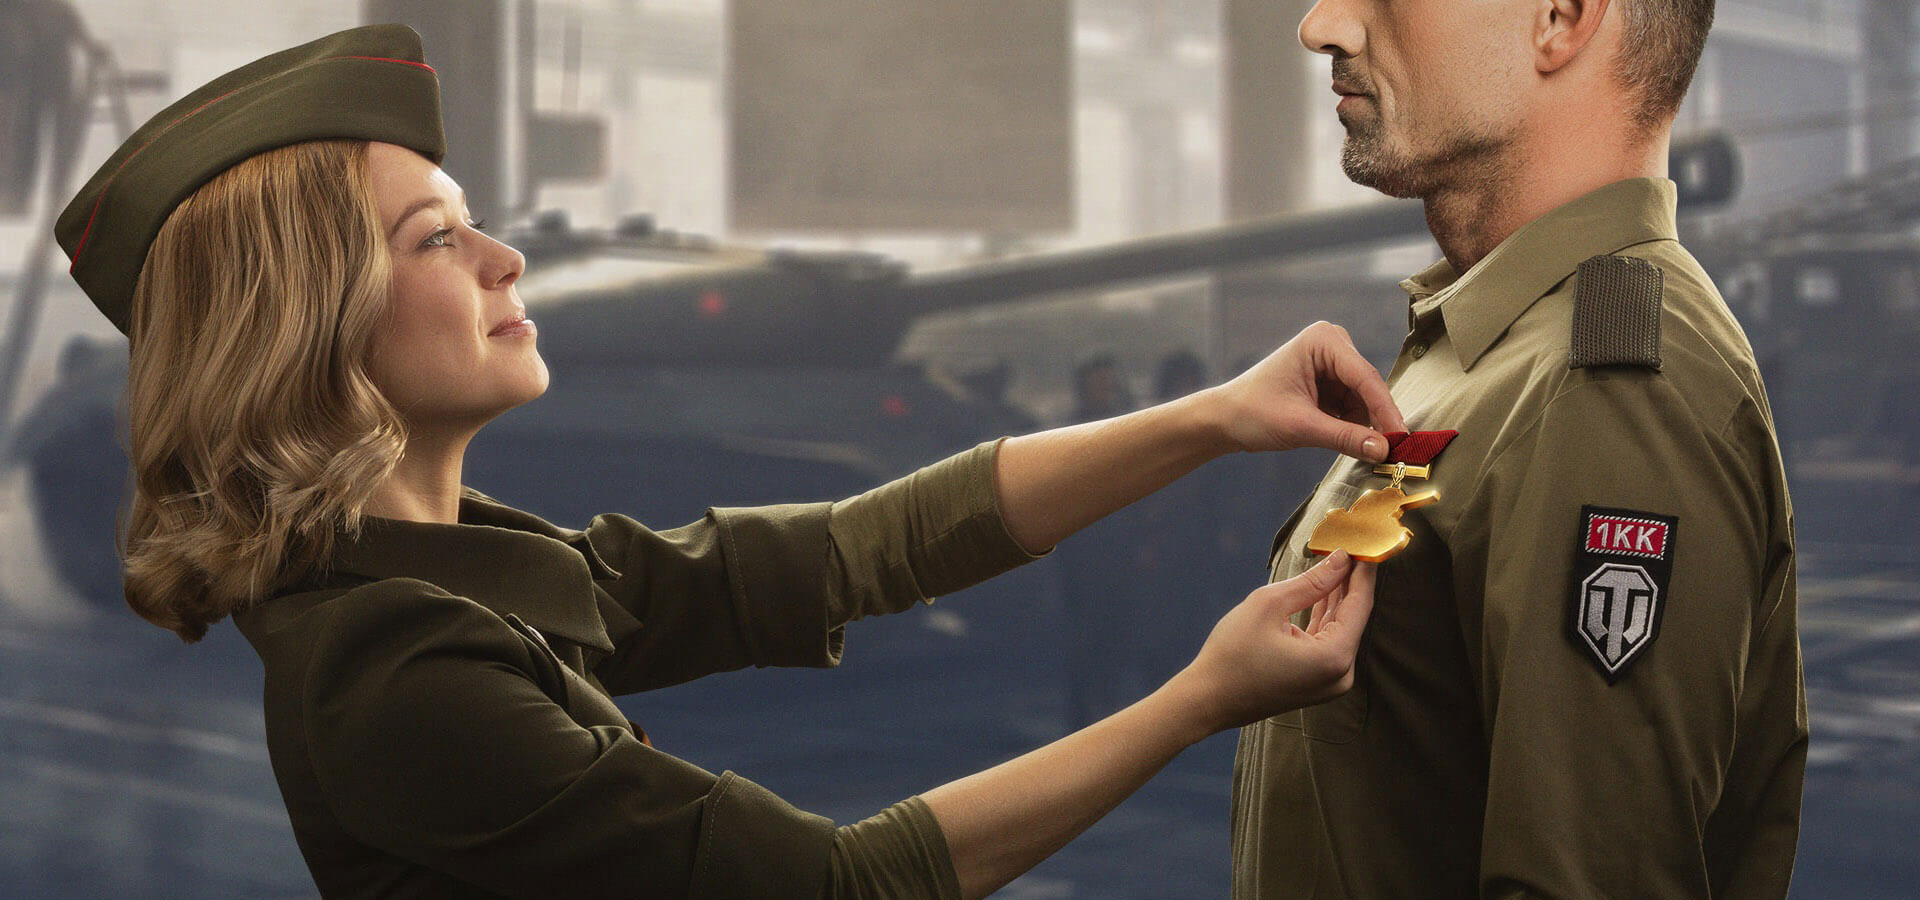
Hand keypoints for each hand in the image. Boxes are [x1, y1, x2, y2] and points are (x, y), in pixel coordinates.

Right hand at [1170, 550, 1376, 733]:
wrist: (1207, 700)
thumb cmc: (1232, 653)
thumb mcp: (1270, 605)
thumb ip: (1312, 581)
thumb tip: (1341, 559)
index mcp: (1333, 657)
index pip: (1360, 604)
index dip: (1362, 571)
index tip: (1364, 542)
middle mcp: (1340, 675)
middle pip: (1353, 617)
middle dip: (1349, 582)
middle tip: (1347, 546)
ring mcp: (1330, 683)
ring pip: (1340, 629)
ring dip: (1336, 597)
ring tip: (1334, 562)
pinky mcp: (1317, 684)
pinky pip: (1328, 643)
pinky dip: (1324, 618)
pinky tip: (1322, 592)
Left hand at [1203, 321, 1406, 462]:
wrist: (1225, 419)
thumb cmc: (1252, 412)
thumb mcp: (1301, 426)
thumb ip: (1344, 437)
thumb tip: (1382, 450)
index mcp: (1322, 340)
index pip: (1364, 377)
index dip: (1385, 410)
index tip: (1402, 438)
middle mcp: (1331, 345)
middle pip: (1368, 387)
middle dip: (1378, 419)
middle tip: (1394, 452)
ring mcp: (1331, 363)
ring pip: (1364, 399)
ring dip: (1366, 425)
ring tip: (1371, 452)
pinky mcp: (1330, 383)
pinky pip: (1353, 406)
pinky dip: (1355, 426)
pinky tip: (1356, 444)